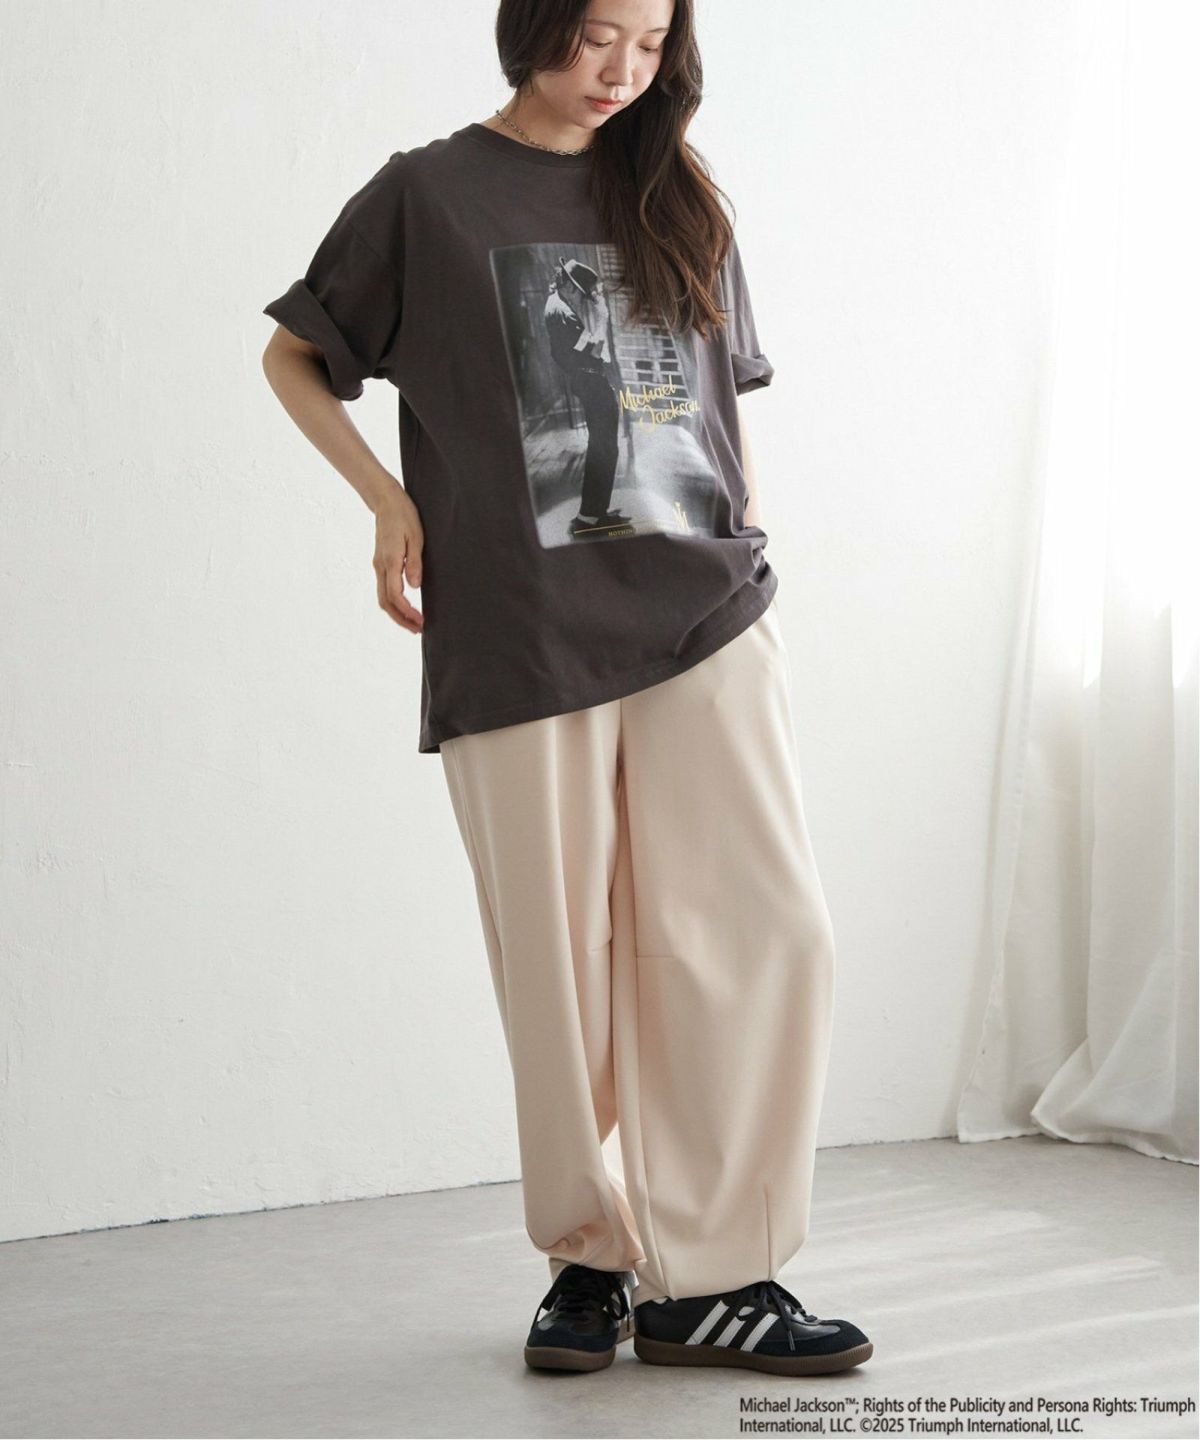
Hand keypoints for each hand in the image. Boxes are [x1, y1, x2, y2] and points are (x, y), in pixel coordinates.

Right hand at [373, 488, 423, 633]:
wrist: (386, 502)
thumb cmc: (405, 517)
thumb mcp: (416, 537)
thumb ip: (415, 563)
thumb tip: (415, 586)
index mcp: (390, 561)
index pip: (395, 595)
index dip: (407, 611)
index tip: (421, 620)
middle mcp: (380, 566)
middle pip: (385, 602)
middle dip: (401, 619)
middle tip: (418, 629)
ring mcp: (378, 565)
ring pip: (383, 598)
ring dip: (397, 614)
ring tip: (414, 623)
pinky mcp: (380, 564)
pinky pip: (384, 589)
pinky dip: (393, 603)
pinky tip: (405, 607)